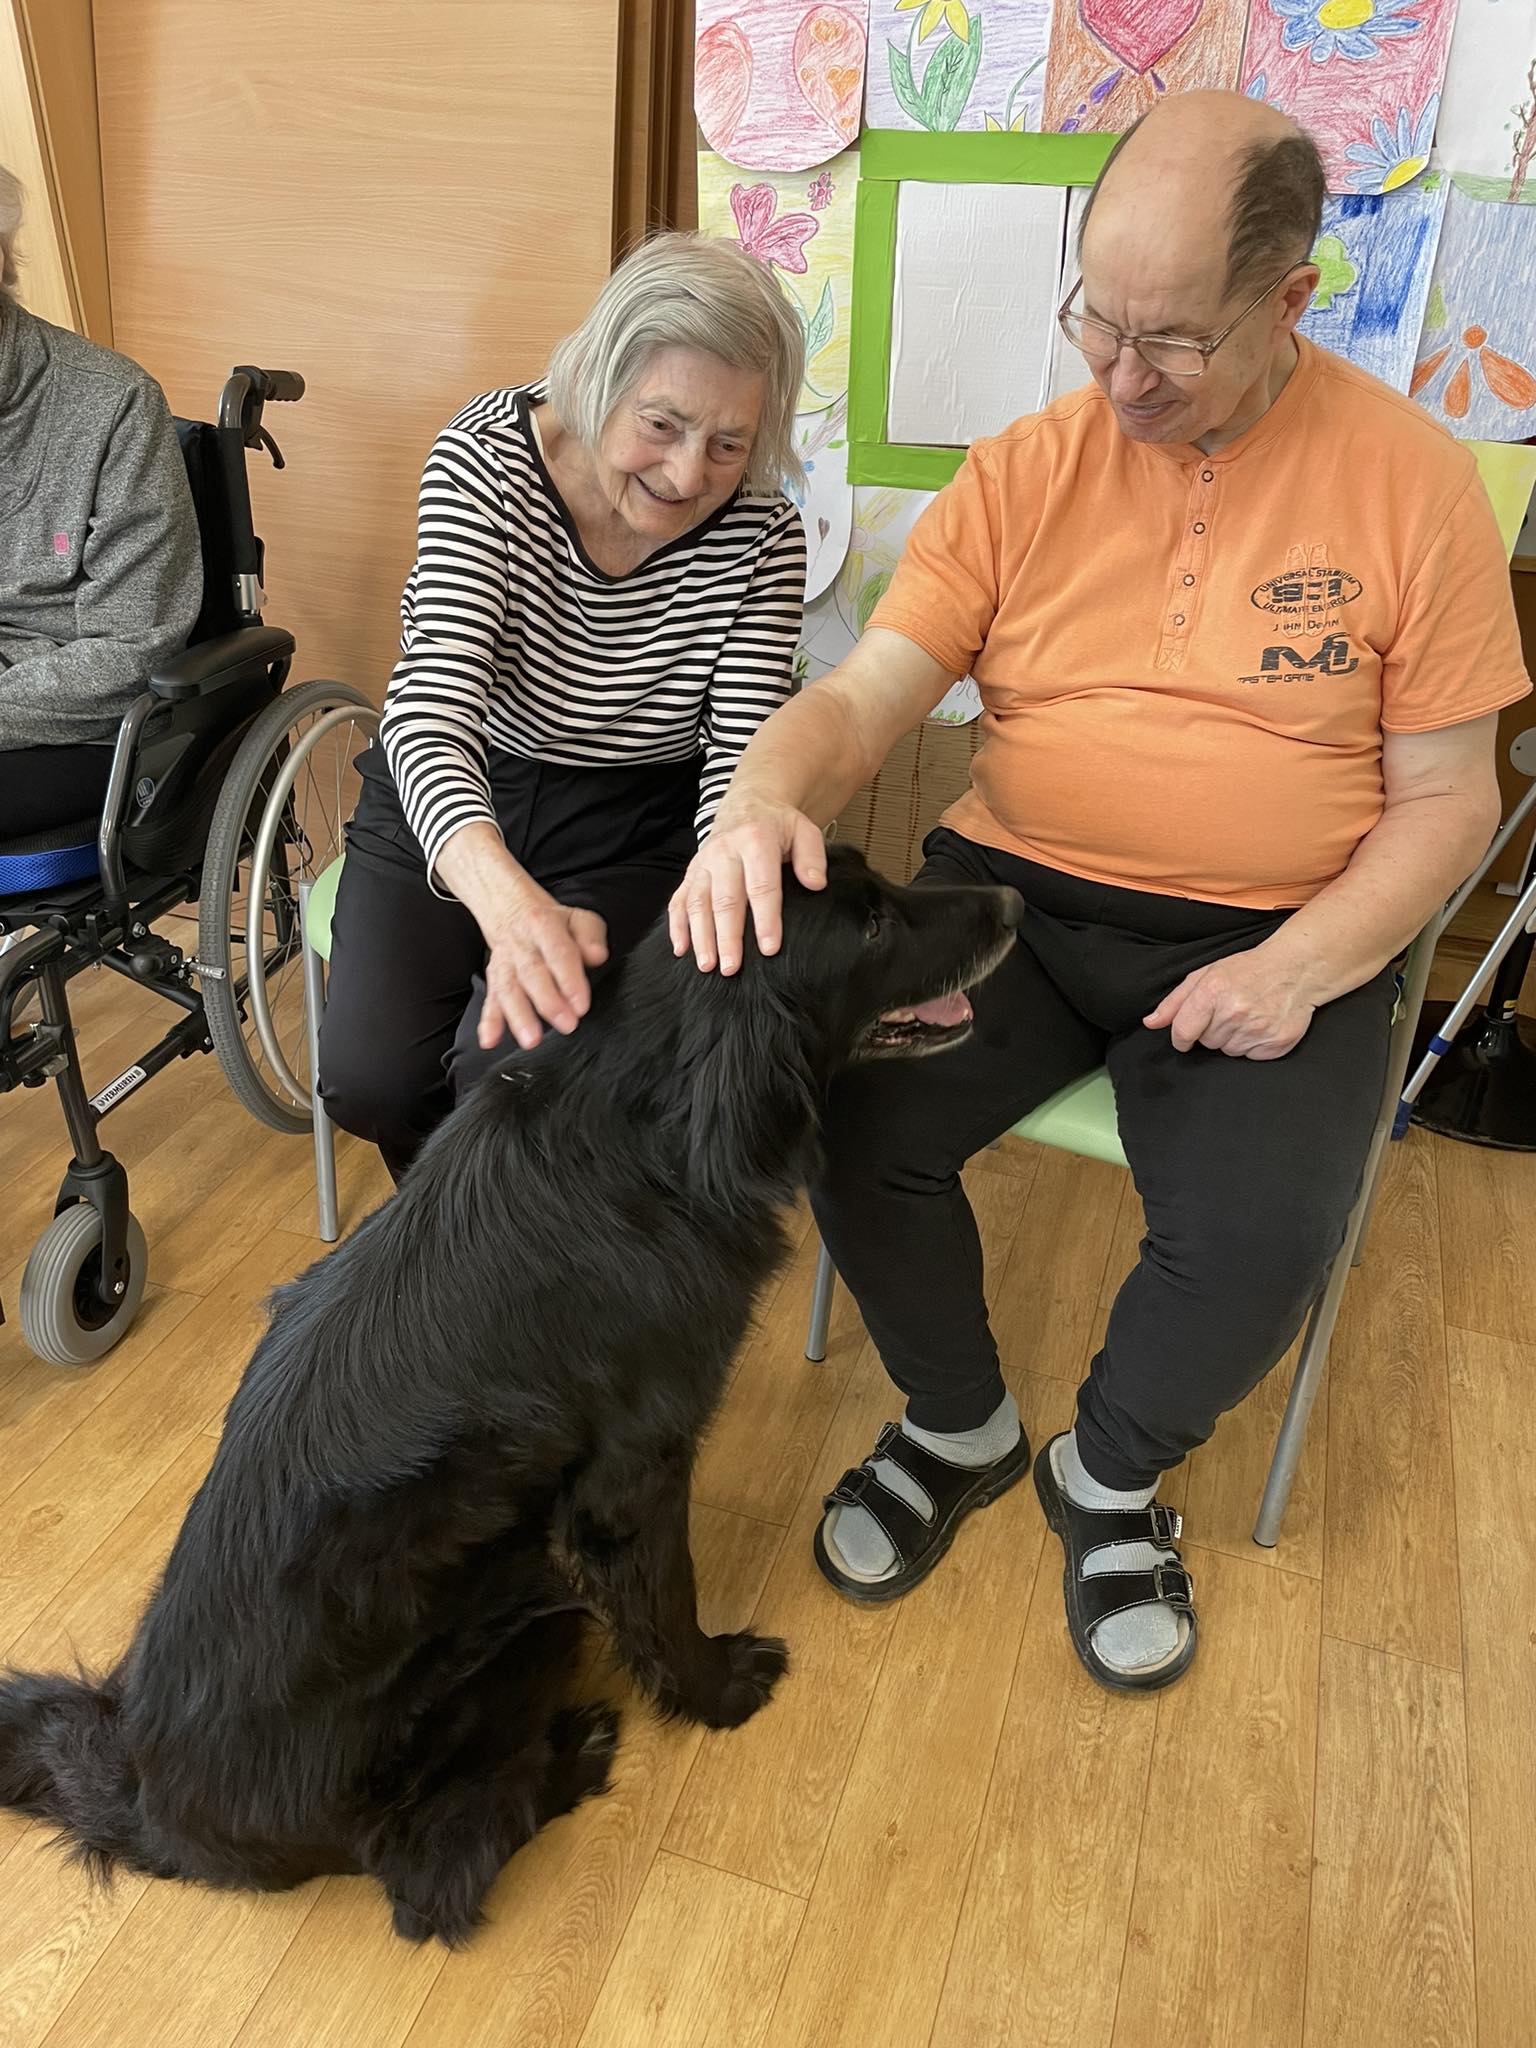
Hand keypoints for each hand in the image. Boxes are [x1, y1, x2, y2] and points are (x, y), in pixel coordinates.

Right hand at [477, 880, 608, 1051]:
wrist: (509, 909)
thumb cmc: (550, 921)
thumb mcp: (576, 918)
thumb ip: (589, 935)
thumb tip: (597, 955)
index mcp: (543, 926)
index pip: (558, 952)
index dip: (570, 979)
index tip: (581, 1004)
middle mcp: (520, 946)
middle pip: (532, 974)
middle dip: (549, 1002)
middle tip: (566, 1024)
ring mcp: (504, 964)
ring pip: (508, 989)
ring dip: (518, 1016)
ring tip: (530, 1039)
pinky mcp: (494, 979)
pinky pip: (490, 1000)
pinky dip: (489, 1022)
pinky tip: (490, 1040)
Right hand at [668, 802, 827, 973]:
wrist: (748, 803)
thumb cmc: (778, 824)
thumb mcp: (804, 830)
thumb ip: (812, 857)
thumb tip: (815, 884)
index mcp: (755, 840)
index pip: (761, 886)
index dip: (765, 919)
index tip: (769, 948)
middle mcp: (724, 851)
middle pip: (725, 899)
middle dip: (727, 936)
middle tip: (731, 967)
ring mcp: (704, 863)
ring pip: (699, 902)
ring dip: (701, 936)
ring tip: (707, 966)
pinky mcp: (691, 872)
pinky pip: (679, 899)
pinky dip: (676, 925)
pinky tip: (680, 949)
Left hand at [1143, 942, 1319, 1060]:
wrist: (1295, 968)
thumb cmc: (1247, 970)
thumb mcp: (1206, 975)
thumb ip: (1175, 1001)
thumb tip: (1150, 1023)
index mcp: (1213, 992)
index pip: (1182, 1032)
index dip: (1181, 1037)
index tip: (1186, 1036)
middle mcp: (1235, 1011)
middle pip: (1206, 1043)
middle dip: (1213, 1030)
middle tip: (1230, 1011)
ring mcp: (1258, 1028)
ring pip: (1228, 1051)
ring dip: (1233, 1038)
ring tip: (1247, 1016)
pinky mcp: (1277, 1042)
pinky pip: (1251, 1057)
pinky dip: (1254, 1045)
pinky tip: (1261, 1024)